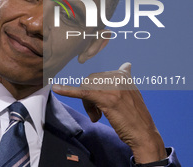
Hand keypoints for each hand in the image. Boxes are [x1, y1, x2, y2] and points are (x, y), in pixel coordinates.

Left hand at [52, 62, 166, 163]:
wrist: (144, 134)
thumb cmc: (135, 116)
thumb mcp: (132, 92)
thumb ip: (124, 79)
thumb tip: (126, 64)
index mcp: (123, 75)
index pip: (97, 77)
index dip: (95, 90)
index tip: (101, 101)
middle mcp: (118, 78)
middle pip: (89, 82)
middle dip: (89, 98)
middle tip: (97, 113)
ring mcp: (112, 87)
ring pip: (85, 88)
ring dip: (87, 104)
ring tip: (97, 116)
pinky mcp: (105, 98)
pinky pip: (82, 93)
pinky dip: (67, 90)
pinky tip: (56, 88)